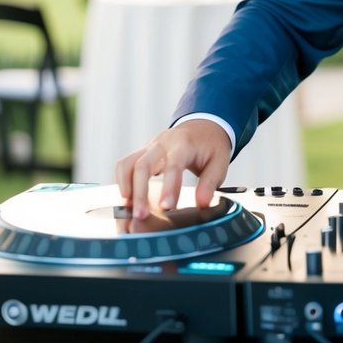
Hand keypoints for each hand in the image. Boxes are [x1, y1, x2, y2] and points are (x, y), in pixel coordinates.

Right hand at [115, 119, 231, 219]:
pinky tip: (127, 198)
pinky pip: (125, 164)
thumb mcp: (220, 162)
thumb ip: (210, 183)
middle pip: (143, 165)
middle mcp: (163, 143)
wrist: (203, 126)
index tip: (166, 207)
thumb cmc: (211, 146)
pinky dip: (122, 181)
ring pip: (128, 163)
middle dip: (140, 192)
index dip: (169, 187)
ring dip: (125, 187)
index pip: (173, 165)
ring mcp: (150, 147)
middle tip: (140, 215)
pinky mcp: (143, 152)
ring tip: (128, 209)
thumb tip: (202, 203)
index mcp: (184, 144)